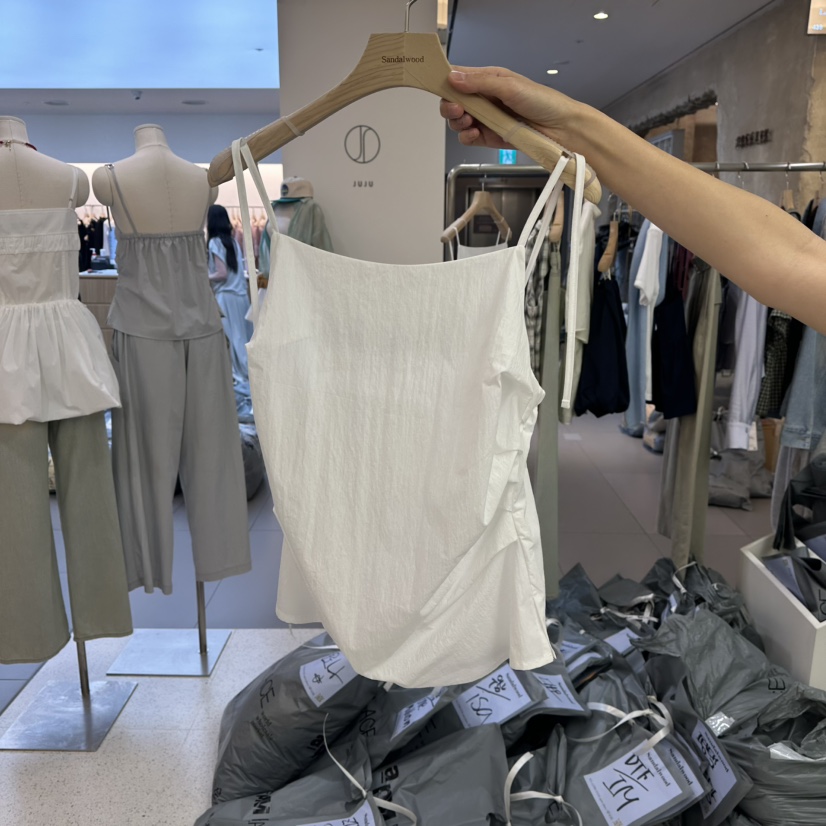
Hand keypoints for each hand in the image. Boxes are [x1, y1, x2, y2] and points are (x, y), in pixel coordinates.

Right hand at [440, 66, 580, 149]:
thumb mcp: (509, 86)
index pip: (458, 78)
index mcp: (488, 80)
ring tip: (469, 123)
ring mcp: (486, 119)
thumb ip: (480, 83)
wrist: (560, 128)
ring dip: (458, 123)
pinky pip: (469, 138)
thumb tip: (454, 78)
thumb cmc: (542, 101)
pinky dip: (467, 137)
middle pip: (453, 102)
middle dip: (450, 107)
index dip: (446, 82)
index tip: (439, 88)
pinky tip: (475, 134)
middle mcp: (485, 99)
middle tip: (457, 110)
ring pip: (458, 122)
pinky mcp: (490, 137)